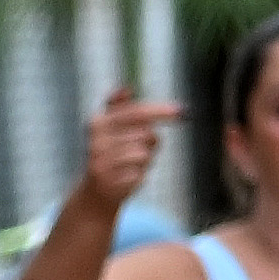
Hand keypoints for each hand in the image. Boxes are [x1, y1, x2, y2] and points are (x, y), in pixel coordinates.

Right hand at [75, 86, 182, 215]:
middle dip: (150, 141)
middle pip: (145, 134)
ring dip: (145, 160)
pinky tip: (127, 178)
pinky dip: (140, 175)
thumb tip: (125, 87)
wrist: (96, 192)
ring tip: (130, 165)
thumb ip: (119, 107)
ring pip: (144, 154)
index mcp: (97, 123)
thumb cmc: (111, 153)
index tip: (182, 111)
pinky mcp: (110, 182)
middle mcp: (96, 142)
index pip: (136, 112)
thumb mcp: (111, 127)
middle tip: (141, 149)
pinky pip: (141, 173)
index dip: (161, 111)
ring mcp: (101, 163)